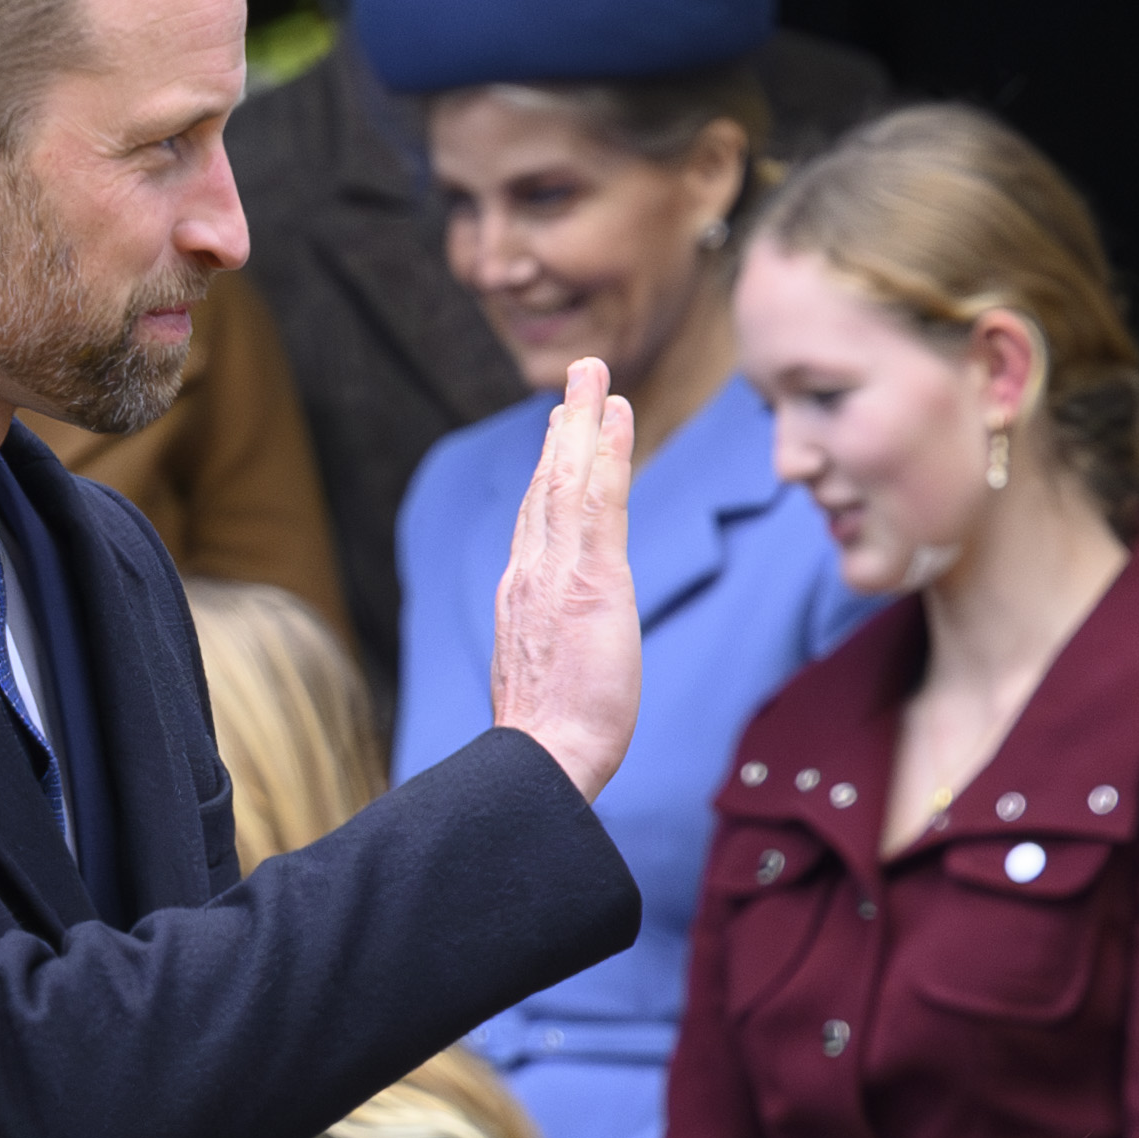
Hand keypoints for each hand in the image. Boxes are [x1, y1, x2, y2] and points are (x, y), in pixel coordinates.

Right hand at [488, 358, 648, 796]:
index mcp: (521, 596)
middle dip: (563, 426)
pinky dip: (607, 453)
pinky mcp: (589, 580)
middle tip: (579, 376)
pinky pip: (598, 500)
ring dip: (582, 419)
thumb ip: (553, 654)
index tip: (560, 433)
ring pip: (567, 478)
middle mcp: (531, 573)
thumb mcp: (547, 686)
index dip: (548, 471)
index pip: (536, 520)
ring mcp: (556, 572)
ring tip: (595, 374)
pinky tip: (616, 417)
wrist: (543, 763)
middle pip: (545, 484)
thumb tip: (565, 660)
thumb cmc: (549, 745)